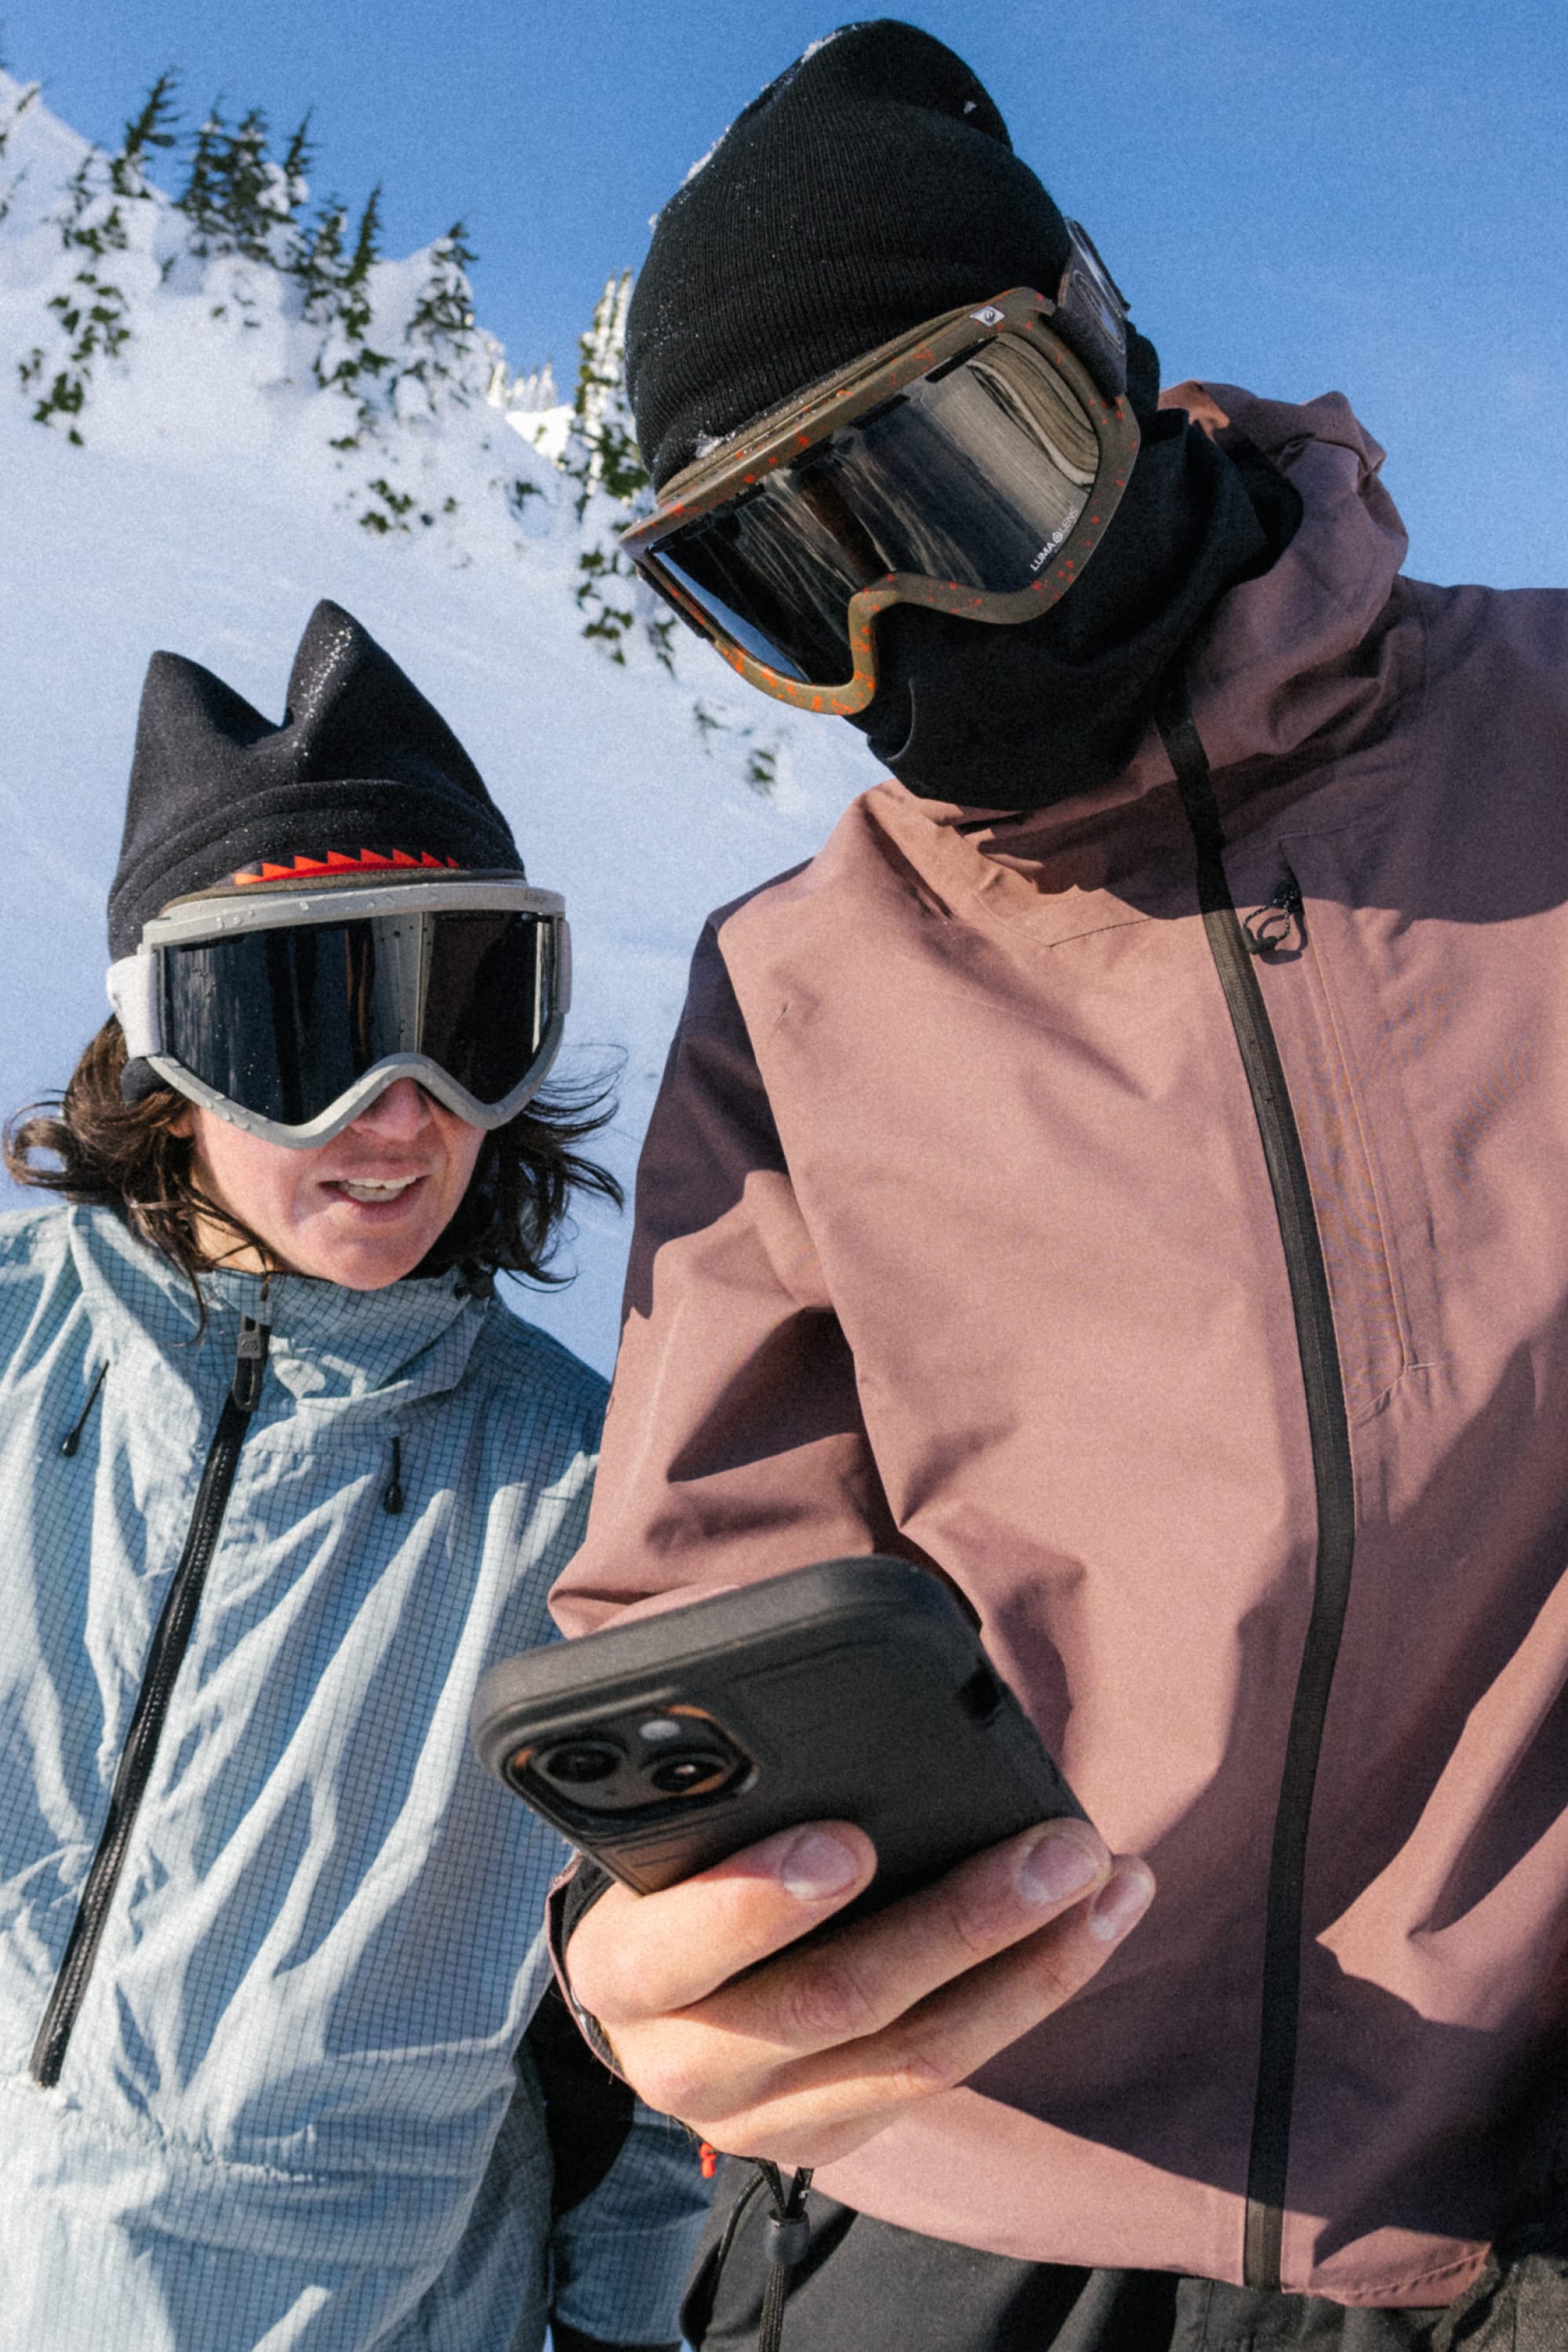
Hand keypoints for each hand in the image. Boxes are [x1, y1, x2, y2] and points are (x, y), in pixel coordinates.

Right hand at [565, 1818, 1152, 2170]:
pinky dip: (1027, 1996)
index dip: (759, 1900)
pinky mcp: (832, 2137)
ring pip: (915, 2055)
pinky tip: (1091, 1926)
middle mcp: (681, 2063)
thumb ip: (717, 1789)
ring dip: (1031, 1965)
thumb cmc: (669, 1873)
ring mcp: (763, 2117)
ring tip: (1109, 1881)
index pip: (676, 1947)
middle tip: (1056, 1850)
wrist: (652, 1994)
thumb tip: (833, 1712)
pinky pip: (942, 2073)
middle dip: (959, 1922)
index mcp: (620, 1969)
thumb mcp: (660, 1833)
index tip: (850, 1841)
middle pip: (832, 2004)